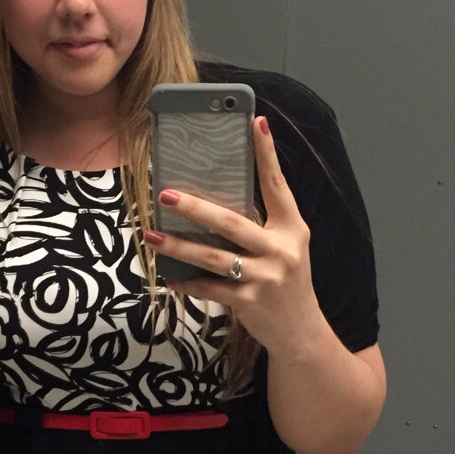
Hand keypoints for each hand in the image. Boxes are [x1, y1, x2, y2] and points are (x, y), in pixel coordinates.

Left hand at [144, 116, 321, 354]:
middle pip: (231, 223)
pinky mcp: (249, 302)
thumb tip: (215, 196)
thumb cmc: (287, 280)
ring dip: (178, 246)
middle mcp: (281, 250)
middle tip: (166, 193)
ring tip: (153, 235)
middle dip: (195, 208)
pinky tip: (168, 277)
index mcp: (291, 228)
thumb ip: (263, 222)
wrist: (301, 332)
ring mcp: (265, 278)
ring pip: (213, 258)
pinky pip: (209, 289)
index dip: (266, 153)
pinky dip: (187, 283)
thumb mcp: (286, 246)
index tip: (256, 122)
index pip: (277, 184)